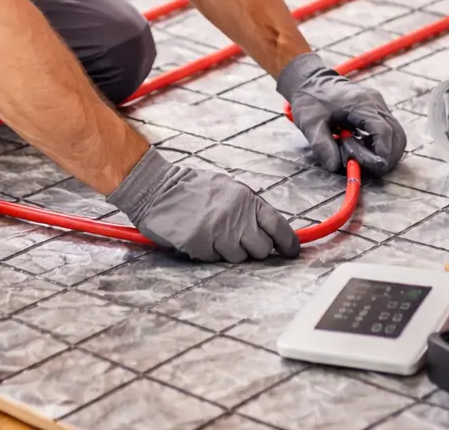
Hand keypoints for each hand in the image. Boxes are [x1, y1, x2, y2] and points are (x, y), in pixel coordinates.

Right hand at [107, 146, 300, 262]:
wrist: (157, 188)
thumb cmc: (191, 188)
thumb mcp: (227, 188)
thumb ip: (248, 208)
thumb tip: (269, 229)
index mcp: (246, 199)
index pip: (278, 226)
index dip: (288, 243)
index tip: (291, 252)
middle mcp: (237, 215)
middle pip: (262, 249)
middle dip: (254, 250)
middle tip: (237, 240)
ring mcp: (219, 231)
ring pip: (239, 258)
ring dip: (228, 251)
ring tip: (212, 233)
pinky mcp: (201, 244)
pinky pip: (214, 260)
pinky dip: (207, 253)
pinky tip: (197, 236)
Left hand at [277, 52, 406, 175]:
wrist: (311, 80)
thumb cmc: (310, 99)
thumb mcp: (310, 124)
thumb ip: (322, 146)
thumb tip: (336, 166)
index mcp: (360, 103)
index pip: (384, 132)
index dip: (382, 154)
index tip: (371, 168)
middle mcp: (375, 102)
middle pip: (397, 135)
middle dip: (387, 157)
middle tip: (367, 167)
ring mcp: (378, 104)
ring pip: (397, 134)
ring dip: (385, 152)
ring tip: (362, 157)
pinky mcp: (377, 109)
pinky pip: (390, 130)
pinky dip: (382, 144)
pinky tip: (363, 147)